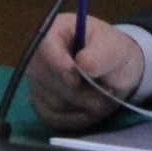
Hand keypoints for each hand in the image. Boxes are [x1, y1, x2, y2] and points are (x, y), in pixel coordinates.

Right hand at [23, 13, 144, 131]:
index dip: (58, 64)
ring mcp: (36, 82)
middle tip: (107, 90)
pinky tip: (91, 108)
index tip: (75, 79)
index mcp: (55, 30)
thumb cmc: (112, 52)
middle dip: (81, 91)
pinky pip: (56, 119)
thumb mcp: (115, 48)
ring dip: (84, 106)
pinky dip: (78, 119)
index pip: (45, 47)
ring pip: (54, 103)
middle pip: (48, 80)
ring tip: (102, 96)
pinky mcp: (41, 105)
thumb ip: (100, 54)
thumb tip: (82, 65)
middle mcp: (38, 56)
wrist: (114, 72)